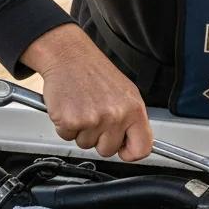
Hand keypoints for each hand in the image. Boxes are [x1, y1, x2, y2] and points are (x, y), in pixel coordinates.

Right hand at [21, 24, 153, 160]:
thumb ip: (132, 120)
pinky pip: (67, 137)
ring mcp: (93, 119)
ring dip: (81, 131)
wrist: (70, 56)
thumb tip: (134, 144)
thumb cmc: (96, 74)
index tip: (122, 149)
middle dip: (99, 138)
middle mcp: (116, 115)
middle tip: (95, 116)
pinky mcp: (70, 120)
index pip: (142, 148)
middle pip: (108, 150)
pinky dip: (65, 126)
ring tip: (83, 108)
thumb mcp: (127, 94)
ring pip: (86, 144)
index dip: (130, 153)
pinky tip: (71, 108)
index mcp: (134, 109)